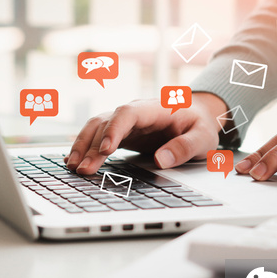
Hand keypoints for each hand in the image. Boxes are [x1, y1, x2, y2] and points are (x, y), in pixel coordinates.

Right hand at [65, 93, 227, 174]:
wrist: (196, 115)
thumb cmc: (199, 125)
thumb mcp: (203, 137)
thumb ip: (184, 147)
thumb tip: (161, 160)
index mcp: (154, 108)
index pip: (127, 113)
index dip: (114, 130)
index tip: (107, 149)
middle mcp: (134, 112)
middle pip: (105, 122)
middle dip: (92, 146)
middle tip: (84, 169)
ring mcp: (125, 122)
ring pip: (96, 128)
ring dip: (83, 146)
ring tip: (73, 167)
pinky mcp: (120, 133)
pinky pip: (97, 136)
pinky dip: (84, 147)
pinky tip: (74, 161)